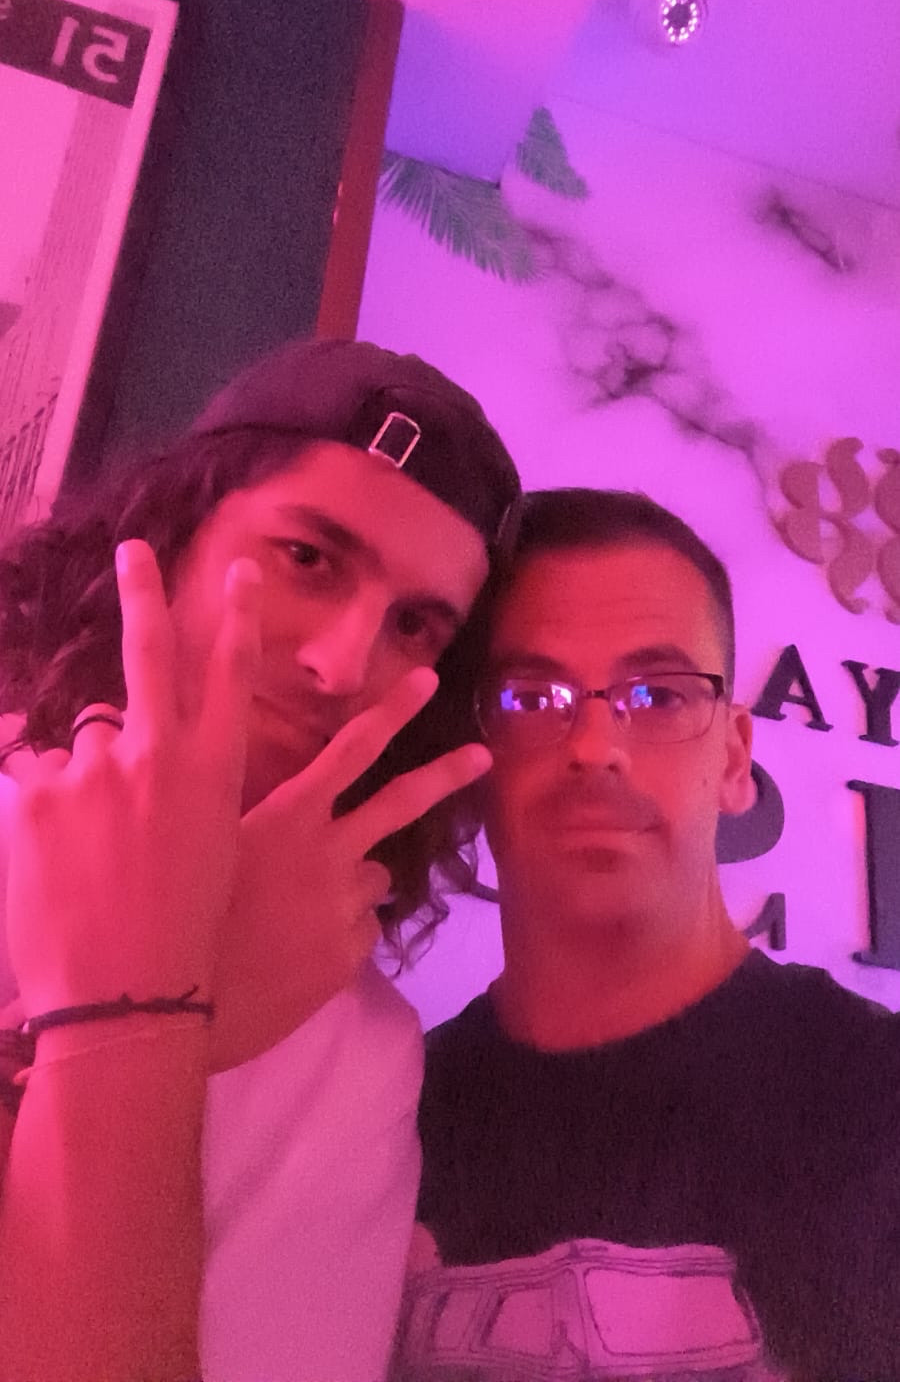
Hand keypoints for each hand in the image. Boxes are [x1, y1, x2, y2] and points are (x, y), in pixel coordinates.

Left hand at [5, 540, 261, 1017]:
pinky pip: (27, 787)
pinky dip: (33, 819)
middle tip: (134, 552)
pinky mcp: (31, 796)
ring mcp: (91, 772)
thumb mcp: (206, 852)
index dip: (234, 619)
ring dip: (73, 789)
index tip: (238, 572)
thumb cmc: (184, 936)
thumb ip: (169, 789)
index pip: (227, 676)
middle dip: (143, 594)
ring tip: (81, 859)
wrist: (127, 998)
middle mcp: (155, 756)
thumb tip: (120, 748)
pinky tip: (50, 867)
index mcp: (210, 772)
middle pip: (148, 656)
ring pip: (74, 756)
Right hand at [210, 667, 490, 1068]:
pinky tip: (299, 948)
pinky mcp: (350, 956)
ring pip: (376, 878)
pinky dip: (341, 931)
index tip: (428, 682)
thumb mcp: (207, 844)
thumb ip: (247, 815)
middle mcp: (328, 852)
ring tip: (303, 906)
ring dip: (355, 881)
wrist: (176, 1005)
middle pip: (401, 804)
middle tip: (483, 757)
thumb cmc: (180, 914)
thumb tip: (268, 794)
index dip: (392, 712)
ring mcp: (345, 906)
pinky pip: (361, 929)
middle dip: (446, 776)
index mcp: (289, 816)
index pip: (350, 750)